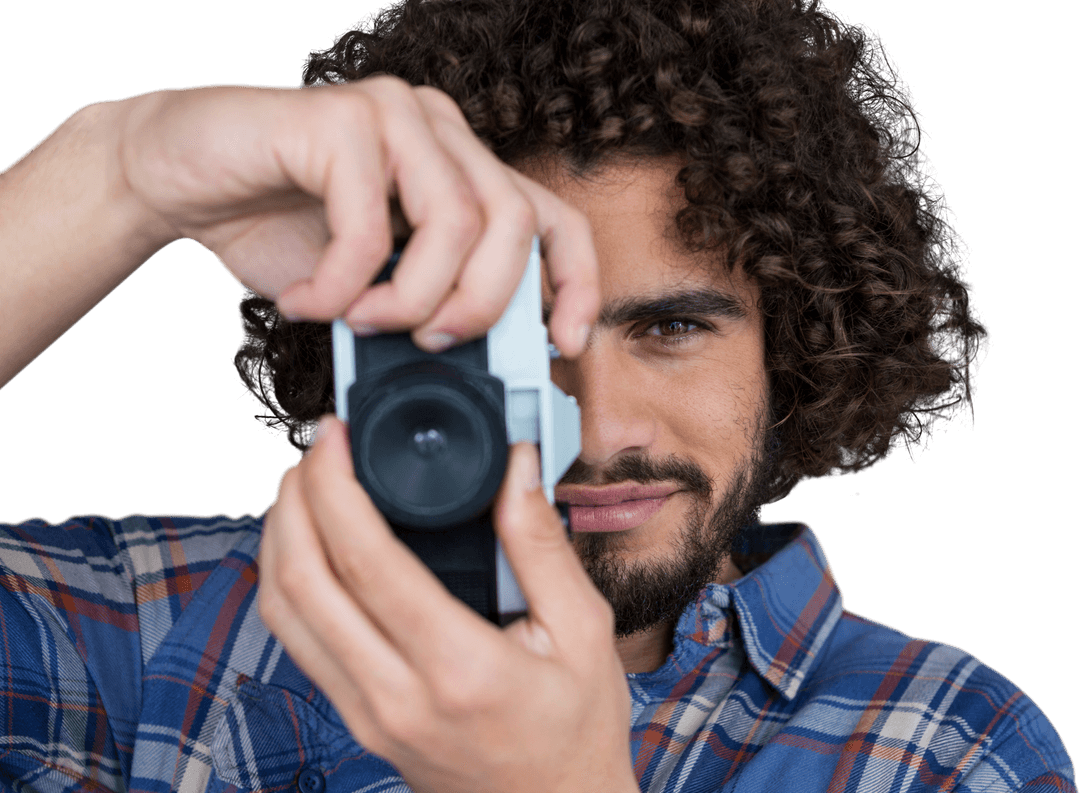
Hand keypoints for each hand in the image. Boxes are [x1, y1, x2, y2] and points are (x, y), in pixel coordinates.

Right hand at [117, 79, 598, 354]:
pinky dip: (338, 287)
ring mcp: (394, 114)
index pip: (553, 219)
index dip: (574, 285)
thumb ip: (424, 304)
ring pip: (454, 224)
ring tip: (357, 321)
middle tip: (429, 342)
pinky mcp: (340, 118)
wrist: (176, 176)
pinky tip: (303, 301)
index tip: (562, 345)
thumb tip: (474, 365)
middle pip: (513, 224)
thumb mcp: (370, 284)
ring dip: (408, 300)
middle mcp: (440, 130)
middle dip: (478, 306)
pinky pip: (369, 227)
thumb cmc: (276, 228)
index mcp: (461, 167)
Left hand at [258, 415, 637, 792]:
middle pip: (302, 583)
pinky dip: (287, 582)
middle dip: (293, 501)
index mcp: (458, 667)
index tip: (334, 438)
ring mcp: (366, 714)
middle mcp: (395, 695)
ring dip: (279, 539)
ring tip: (304, 487)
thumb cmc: (576, 730)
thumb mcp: (583, 629)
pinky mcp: (357, 721)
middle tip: (314, 452)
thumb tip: (513, 465)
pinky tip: (309, 547)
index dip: (334, 487)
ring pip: (283, 614)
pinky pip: (297, 642)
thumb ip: (541, 542)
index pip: (366, 562)